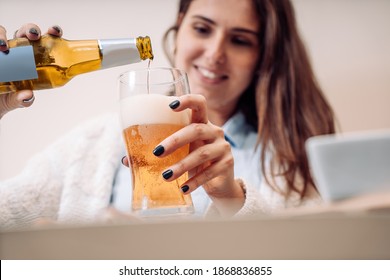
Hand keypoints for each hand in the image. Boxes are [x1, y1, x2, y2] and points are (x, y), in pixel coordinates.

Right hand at [0, 24, 62, 118]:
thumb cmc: (6, 97)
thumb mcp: (16, 101)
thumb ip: (23, 100)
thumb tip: (28, 95)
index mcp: (32, 59)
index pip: (44, 42)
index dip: (52, 33)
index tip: (55, 32)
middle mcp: (18, 51)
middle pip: (26, 32)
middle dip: (31, 29)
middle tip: (33, 36)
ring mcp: (3, 50)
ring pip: (4, 32)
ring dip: (3, 34)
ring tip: (3, 46)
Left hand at [155, 94, 245, 215]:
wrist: (219, 183)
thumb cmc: (194, 162)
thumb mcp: (180, 153)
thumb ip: (158, 153)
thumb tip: (126, 159)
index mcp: (202, 123)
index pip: (200, 103)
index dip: (187, 100)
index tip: (171, 105)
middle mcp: (215, 131)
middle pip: (196, 129)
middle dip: (175, 140)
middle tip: (156, 153)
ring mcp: (223, 147)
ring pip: (202, 153)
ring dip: (182, 165)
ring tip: (165, 176)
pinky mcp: (227, 164)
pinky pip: (210, 172)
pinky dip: (195, 181)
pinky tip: (183, 188)